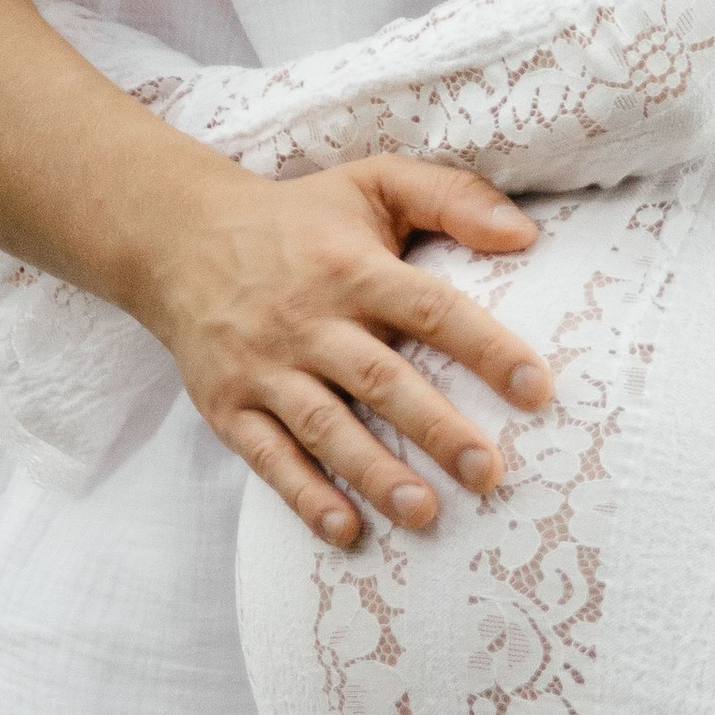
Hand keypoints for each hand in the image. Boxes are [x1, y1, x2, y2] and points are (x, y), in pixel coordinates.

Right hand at [139, 149, 551, 550]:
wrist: (178, 239)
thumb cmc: (299, 220)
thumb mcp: (373, 183)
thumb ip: (453, 197)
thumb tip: (526, 235)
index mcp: (353, 268)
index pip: (428, 309)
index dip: (484, 348)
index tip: (536, 389)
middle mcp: (309, 320)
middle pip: (381, 379)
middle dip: (436, 429)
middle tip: (489, 473)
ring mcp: (264, 367)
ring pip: (326, 426)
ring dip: (376, 473)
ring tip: (426, 513)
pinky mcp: (228, 405)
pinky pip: (267, 456)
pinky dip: (304, 495)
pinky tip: (346, 530)